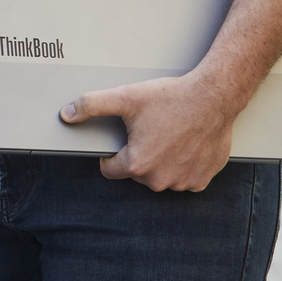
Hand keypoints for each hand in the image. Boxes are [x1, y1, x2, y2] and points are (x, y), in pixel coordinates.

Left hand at [61, 71, 236, 190]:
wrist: (214, 97)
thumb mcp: (125, 98)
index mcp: (137, 165)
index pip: (110, 169)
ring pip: (160, 176)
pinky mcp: (201, 180)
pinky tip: (184, 146)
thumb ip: (91, 105)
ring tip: (168, 136)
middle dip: (138, 155)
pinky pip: (183, 178)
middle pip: (136, 172)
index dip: (111, 154)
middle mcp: (160, 180)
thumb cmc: (173, 99)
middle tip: (149, 132)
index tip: (121, 140)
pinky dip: (182, 166)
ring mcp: (182, 183)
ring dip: (161, 161)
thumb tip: (67, 113)